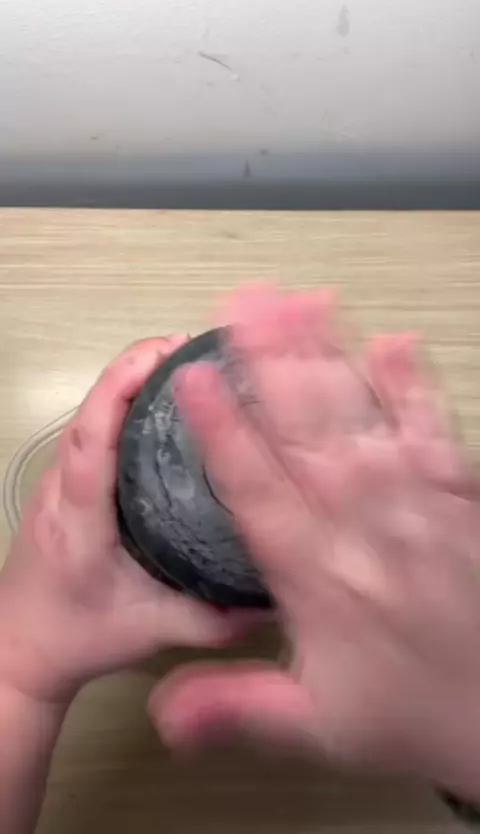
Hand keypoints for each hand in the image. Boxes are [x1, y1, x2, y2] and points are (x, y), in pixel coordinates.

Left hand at [0, 337, 242, 702]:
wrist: (20, 648)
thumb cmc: (79, 637)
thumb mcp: (151, 632)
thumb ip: (212, 618)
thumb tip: (278, 596)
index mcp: (79, 521)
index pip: (91, 441)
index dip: (119, 390)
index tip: (164, 355)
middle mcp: (61, 489)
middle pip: (89, 412)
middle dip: (134, 368)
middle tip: (192, 347)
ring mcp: (57, 482)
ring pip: (89, 415)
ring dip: (129, 379)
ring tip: (185, 362)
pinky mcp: (63, 482)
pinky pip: (92, 428)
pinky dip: (122, 400)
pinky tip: (162, 399)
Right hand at [150, 286, 479, 797]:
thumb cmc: (411, 710)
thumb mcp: (317, 726)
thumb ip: (237, 707)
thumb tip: (163, 713)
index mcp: (318, 575)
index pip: (256, 488)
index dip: (221, 430)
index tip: (191, 378)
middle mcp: (363, 526)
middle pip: (306, 430)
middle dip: (269, 361)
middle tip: (241, 304)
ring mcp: (414, 504)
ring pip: (361, 416)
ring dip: (327, 355)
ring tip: (298, 301)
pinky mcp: (457, 495)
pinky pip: (432, 430)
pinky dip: (413, 385)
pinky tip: (393, 342)